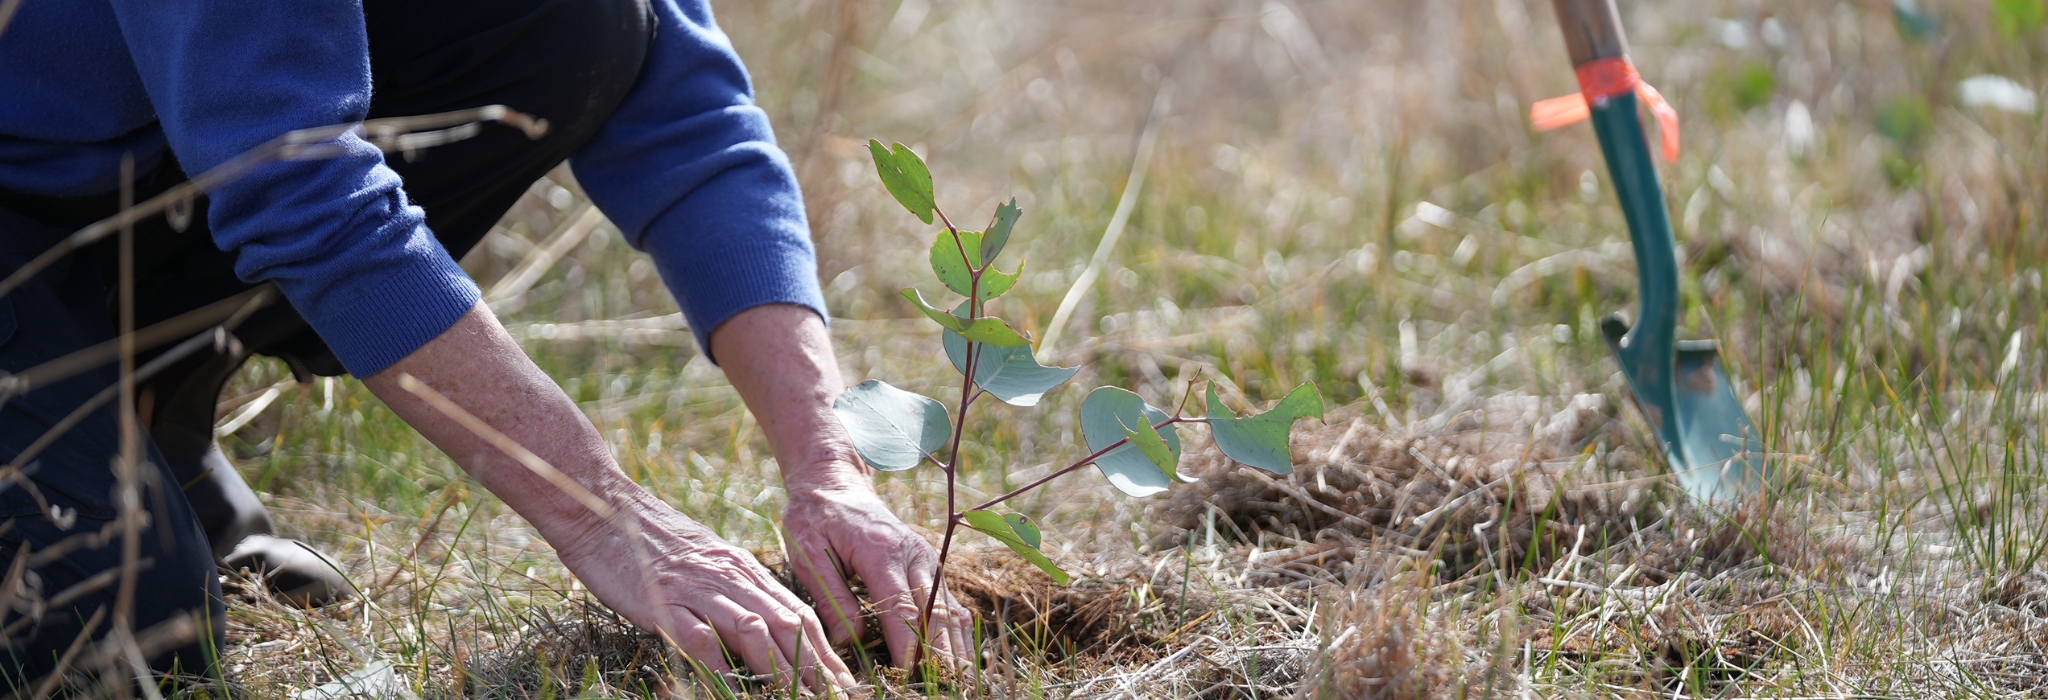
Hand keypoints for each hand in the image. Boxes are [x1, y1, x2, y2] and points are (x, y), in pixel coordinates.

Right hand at [553, 490, 857, 691]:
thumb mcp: (709, 563)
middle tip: (835, 697)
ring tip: (799, 696)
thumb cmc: (654, 544)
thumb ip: (737, 592)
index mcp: (744, 571)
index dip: (825, 650)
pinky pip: (699, 637)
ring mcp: (698, 590)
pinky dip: (719, 665)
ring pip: (752, 630)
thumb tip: (767, 629)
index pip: (797, 613)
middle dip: (814, 666)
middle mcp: (730, 579)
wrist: (606, 511)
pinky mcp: (664, 602)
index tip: (845, 681)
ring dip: (779, 669)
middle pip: (785, 625)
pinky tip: (732, 687)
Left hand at [784, 477, 975, 668]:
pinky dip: (957, 634)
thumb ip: (831, 598)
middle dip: (941, 654)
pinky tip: (961, 660)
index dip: (907, 646)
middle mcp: (914, 555)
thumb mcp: (808, 554)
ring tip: (960, 681)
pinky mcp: (929, 566)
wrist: (836, 483)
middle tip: (944, 685)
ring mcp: (926, 560)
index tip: (907, 676)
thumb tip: (848, 642)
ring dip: (957, 648)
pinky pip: (951, 604)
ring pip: (951, 610)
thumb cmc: (816, 518)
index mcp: (882, 552)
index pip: (901, 608)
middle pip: (936, 612)